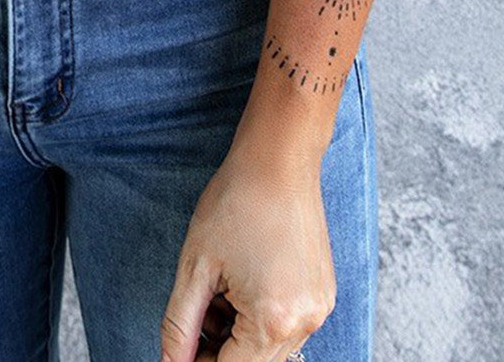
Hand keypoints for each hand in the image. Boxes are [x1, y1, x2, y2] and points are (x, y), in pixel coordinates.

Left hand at [159, 133, 334, 360]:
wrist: (279, 161)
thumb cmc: (236, 203)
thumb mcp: (196, 266)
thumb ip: (180, 325)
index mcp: (272, 320)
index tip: (182, 347)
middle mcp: (305, 322)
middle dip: (218, 348)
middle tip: (194, 316)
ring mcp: (319, 308)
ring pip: (270, 347)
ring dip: (238, 333)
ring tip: (218, 289)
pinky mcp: (323, 293)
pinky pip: (288, 324)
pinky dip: (260, 316)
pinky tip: (241, 281)